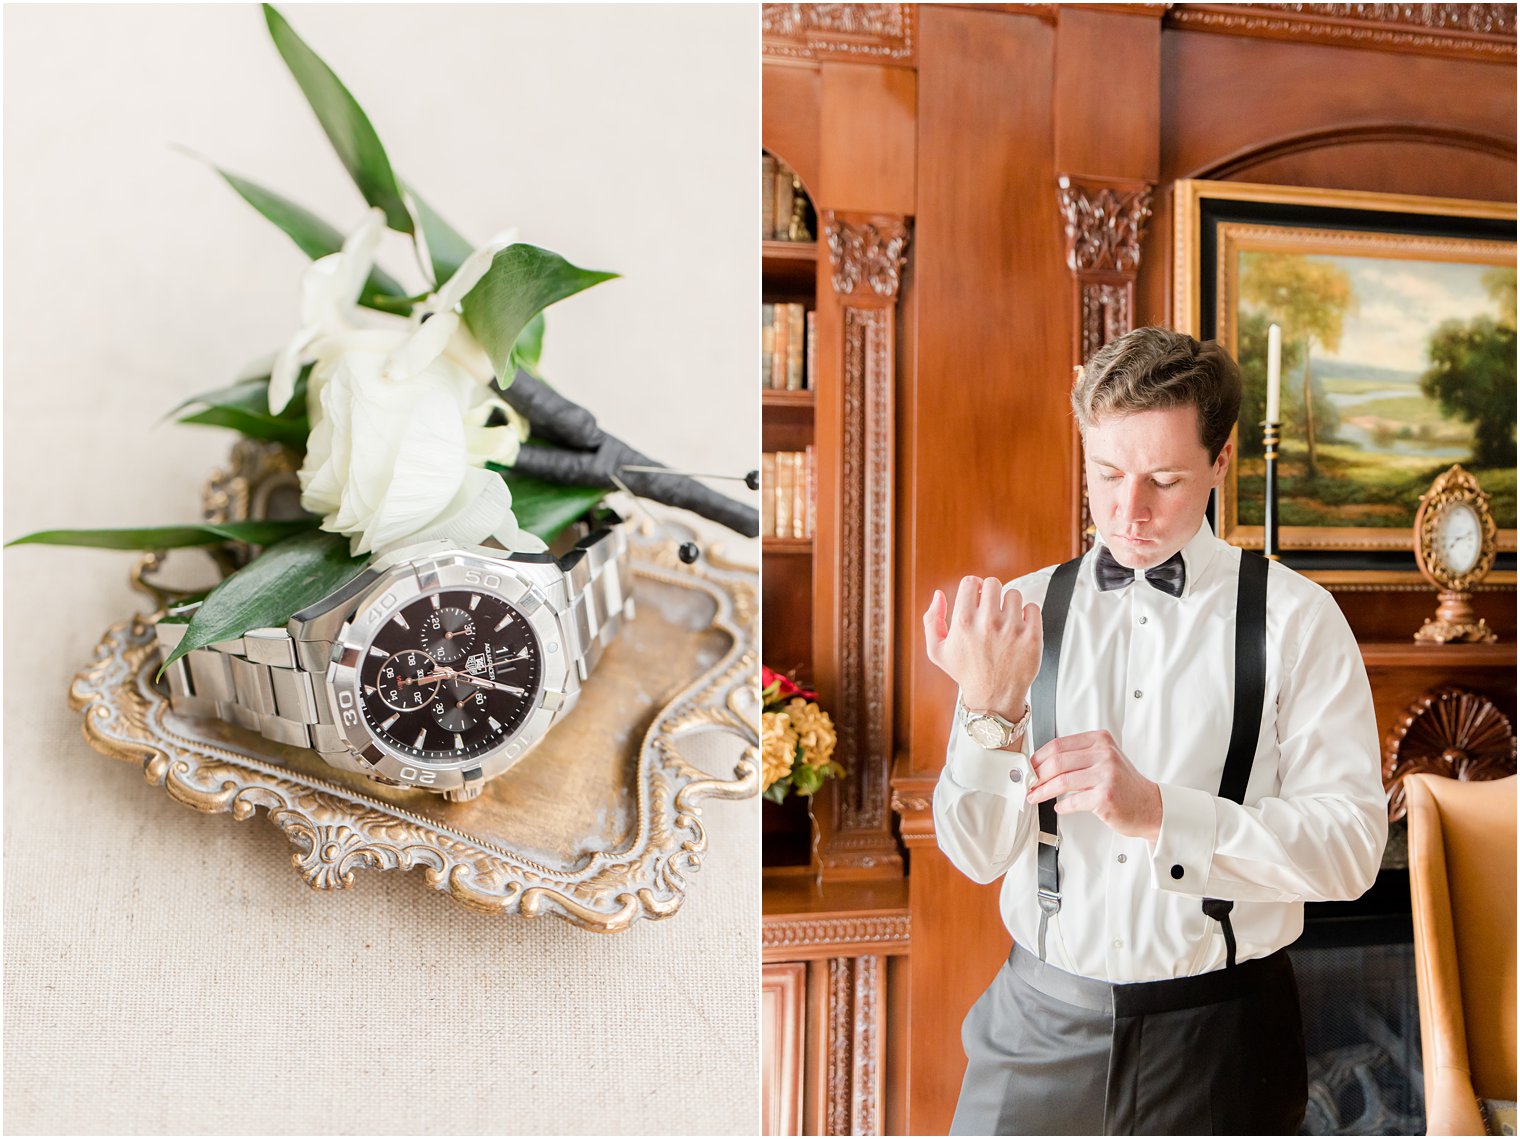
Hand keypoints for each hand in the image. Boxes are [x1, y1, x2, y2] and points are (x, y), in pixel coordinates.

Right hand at [922, 576, 1042, 717]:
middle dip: (991, 593)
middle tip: (992, 608)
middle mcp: (987, 622)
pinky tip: (1019, 627)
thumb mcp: (937, 651)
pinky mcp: (1032, 636)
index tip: (977, 597)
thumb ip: (931, 620)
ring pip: (1014, 594)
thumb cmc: (965, 672)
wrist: (993, 698)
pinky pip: (1032, 607)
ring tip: (1006, 621)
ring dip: (1010, 605)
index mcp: (963, 622)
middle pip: (993, 583)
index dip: (973, 587)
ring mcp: (1011, 629)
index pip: (970, 582)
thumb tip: (938, 594)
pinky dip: (1027, 614)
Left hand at [1026, 730, 1161, 842]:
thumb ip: (1078, 757)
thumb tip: (1043, 764)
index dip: (1039, 757)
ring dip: (1043, 791)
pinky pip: (1073, 801)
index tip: (1030, 767)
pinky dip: (1062, 806)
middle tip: (1029, 784)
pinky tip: (1059, 808)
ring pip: (1061, 781)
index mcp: (1100, 740)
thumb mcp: (1104, 759)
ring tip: (1035, 796)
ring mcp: (1106, 775)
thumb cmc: (1124, 785)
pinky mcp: (1105, 796)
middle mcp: (1104, 754)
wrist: (1150, 806)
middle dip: (1037, 774)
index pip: (1059, 744)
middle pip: (1057, 761)